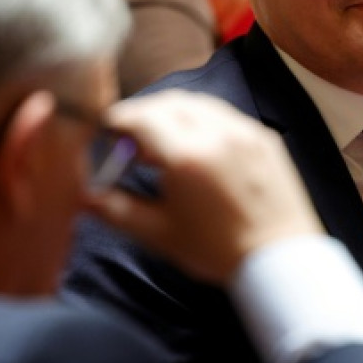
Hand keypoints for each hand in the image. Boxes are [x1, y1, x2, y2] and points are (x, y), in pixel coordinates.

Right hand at [86, 91, 322, 283]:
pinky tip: (197, 147)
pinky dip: (202, 120)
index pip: (140, 117)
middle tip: (129, 140)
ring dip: (172, 114)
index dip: (117, 121)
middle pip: (167, 103)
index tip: (105, 132)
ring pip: (197, 104)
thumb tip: (83, 195)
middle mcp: (216, 132)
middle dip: (143, 115)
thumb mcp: (158, 233)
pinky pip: (224, 115)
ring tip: (162, 143)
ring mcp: (244, 130)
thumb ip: (115, 209)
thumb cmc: (217, 250)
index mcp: (186, 155)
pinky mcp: (263, 137)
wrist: (280, 259)